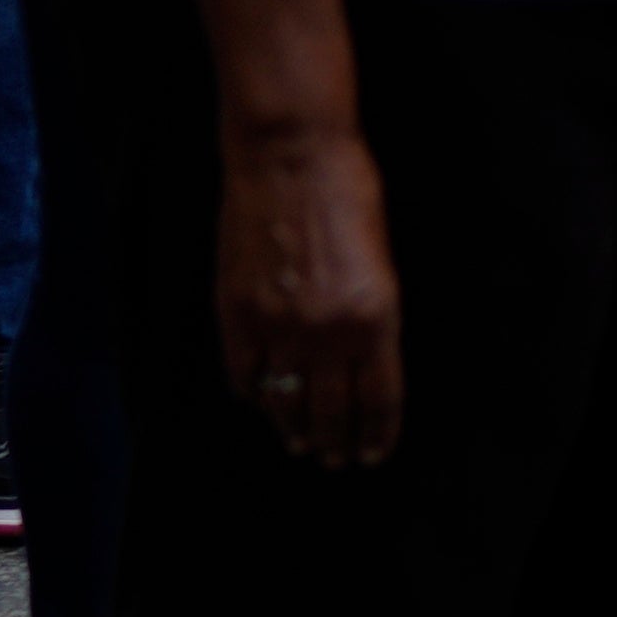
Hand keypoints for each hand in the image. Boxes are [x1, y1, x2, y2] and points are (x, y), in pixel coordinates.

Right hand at [217, 122, 402, 467]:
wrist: (290, 157)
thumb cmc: (350, 197)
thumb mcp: (383, 266)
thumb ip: (370, 320)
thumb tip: (356, 365)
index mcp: (375, 318)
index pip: (378, 399)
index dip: (376, 433)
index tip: (372, 453)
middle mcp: (326, 330)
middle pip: (331, 409)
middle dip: (333, 440)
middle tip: (331, 458)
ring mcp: (275, 322)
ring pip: (283, 398)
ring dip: (291, 425)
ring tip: (295, 441)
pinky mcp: (233, 309)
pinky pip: (242, 370)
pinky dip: (253, 390)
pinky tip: (260, 398)